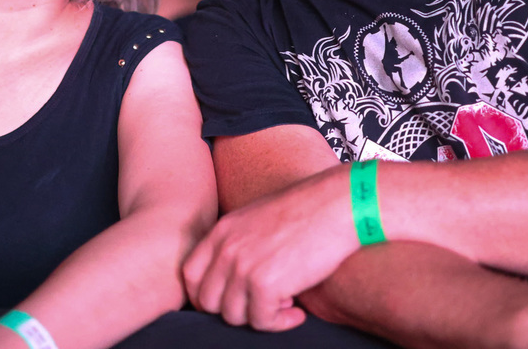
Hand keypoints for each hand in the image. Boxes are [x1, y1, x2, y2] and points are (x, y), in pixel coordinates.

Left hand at [182, 166, 357, 331]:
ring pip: (234, 316)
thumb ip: (238, 243)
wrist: (337, 204)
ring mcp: (243, 266)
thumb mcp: (258, 218)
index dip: (206, 297)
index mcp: (222, 231)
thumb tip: (232, 279)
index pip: (190, 275)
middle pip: (208, 302)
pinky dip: (280, 322)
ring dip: (260, 317)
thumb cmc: (306, 210)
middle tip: (260, 305)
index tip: (230, 301)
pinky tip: (297, 311)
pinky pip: (262, 321)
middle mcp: (226, 248)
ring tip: (284, 303)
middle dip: (234, 311)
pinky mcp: (265, 284)